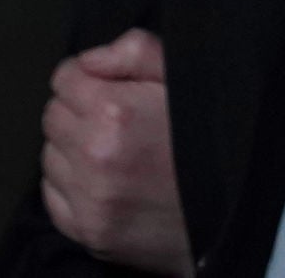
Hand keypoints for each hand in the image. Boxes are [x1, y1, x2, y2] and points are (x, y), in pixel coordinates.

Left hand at [38, 29, 188, 273]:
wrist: (234, 211)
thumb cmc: (211, 140)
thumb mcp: (183, 77)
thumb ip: (133, 51)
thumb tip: (90, 59)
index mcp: (114, 112)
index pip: (63, 79)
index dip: (85, 77)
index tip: (104, 86)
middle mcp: (94, 157)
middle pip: (53, 117)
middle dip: (76, 111)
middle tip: (112, 120)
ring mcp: (90, 200)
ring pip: (49, 156)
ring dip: (71, 149)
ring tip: (112, 152)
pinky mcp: (89, 233)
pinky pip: (52, 197)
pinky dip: (69, 186)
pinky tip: (102, 181)